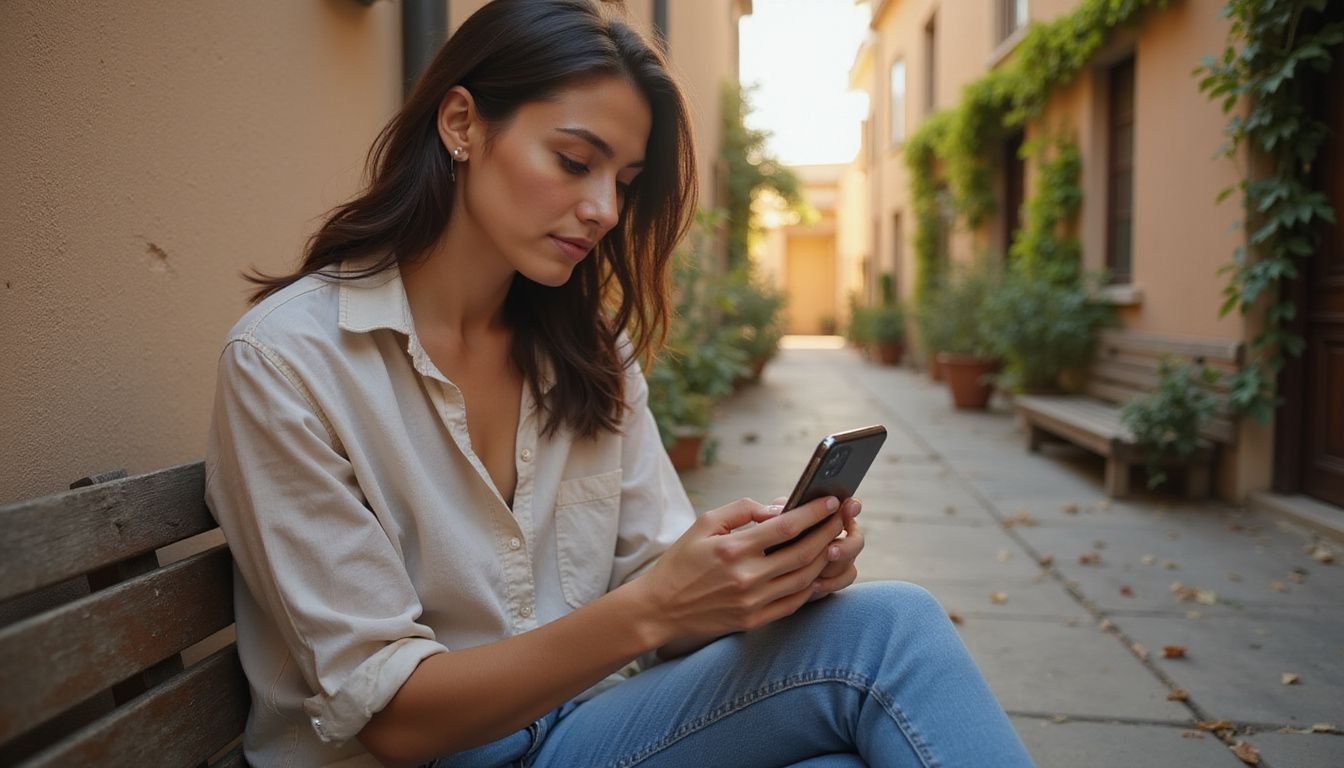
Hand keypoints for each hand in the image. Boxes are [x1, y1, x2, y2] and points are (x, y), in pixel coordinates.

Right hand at [632, 495, 845, 643]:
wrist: (660, 608)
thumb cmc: (681, 560)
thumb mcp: (704, 523)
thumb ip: (742, 510)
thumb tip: (778, 509)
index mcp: (734, 549)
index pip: (787, 527)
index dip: (814, 512)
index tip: (831, 499)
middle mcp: (747, 577)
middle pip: (804, 552)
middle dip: (829, 531)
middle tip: (842, 516)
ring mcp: (753, 602)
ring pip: (805, 578)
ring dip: (825, 557)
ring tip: (834, 540)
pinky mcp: (754, 620)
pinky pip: (794, 602)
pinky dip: (811, 585)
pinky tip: (818, 570)